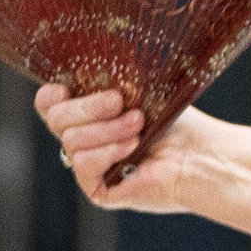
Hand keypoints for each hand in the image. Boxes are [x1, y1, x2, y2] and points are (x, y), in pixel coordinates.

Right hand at [37, 83, 216, 212]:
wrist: (201, 155)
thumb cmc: (176, 122)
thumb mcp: (138, 91)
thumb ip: (107, 81)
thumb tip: (85, 60)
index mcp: (87, 115)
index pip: (48, 103)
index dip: (52, 94)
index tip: (69, 86)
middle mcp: (83, 141)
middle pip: (56, 117)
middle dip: (88, 106)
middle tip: (119, 101)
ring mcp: (89, 166)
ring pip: (71, 139)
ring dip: (108, 129)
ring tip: (139, 126)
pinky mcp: (98, 189)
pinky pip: (83, 163)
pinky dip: (108, 151)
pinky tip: (132, 148)